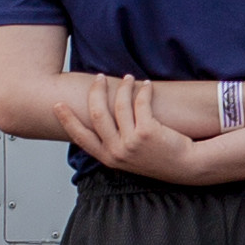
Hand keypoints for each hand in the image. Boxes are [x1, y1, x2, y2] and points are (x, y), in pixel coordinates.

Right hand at [66, 74, 217, 181]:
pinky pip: (140, 103)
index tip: (57, 105)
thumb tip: (99, 117)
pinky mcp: (147, 132)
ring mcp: (131, 143)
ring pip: (119, 105)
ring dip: (123, 87)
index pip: (81, 137)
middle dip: (96, 92)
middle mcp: (117, 152)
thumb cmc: (159, 158)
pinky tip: (146, 85)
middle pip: (97, 115)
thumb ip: (113, 143)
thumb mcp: (129, 156)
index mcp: (108, 158)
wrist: (186, 166)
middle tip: (99, 78)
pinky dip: (143, 90)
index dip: (67, 120)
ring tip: (129, 78)